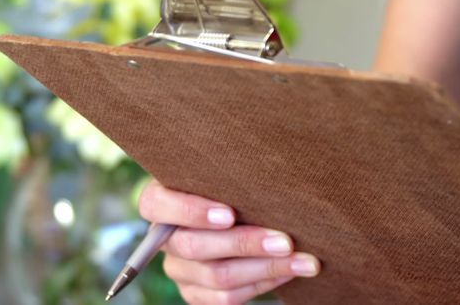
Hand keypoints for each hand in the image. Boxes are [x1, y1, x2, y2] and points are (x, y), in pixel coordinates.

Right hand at [139, 179, 320, 304]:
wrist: (245, 213)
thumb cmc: (236, 183)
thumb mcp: (227, 172)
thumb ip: (232, 172)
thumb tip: (269, 166)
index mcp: (161, 200)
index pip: (156, 204)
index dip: (190, 211)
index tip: (229, 213)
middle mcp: (165, 238)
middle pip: (194, 246)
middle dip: (246, 243)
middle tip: (285, 241)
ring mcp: (178, 269)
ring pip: (217, 277)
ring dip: (266, 268)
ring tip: (303, 260)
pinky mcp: (195, 293)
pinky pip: (227, 298)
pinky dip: (262, 284)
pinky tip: (288, 271)